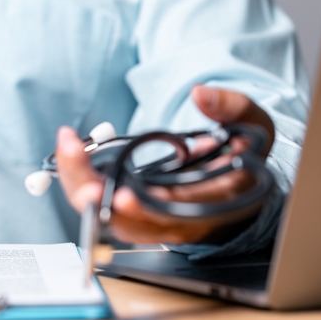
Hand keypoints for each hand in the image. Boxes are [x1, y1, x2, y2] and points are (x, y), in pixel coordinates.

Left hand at [55, 86, 274, 244]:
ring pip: (114, 221)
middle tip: (80, 178)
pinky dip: (84, 185)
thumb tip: (200, 94)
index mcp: (219, 202)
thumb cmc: (246, 153)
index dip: (149, 210)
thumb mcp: (251, 124)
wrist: (240, 180)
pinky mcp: (140, 215)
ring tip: (69, 150)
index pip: (180, 215)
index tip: (123, 196)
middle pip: (136, 225)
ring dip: (84, 191)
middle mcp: (185, 221)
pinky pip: (106, 209)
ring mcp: (159, 222)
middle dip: (102, 204)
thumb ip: (231, 106)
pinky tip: (71, 153)